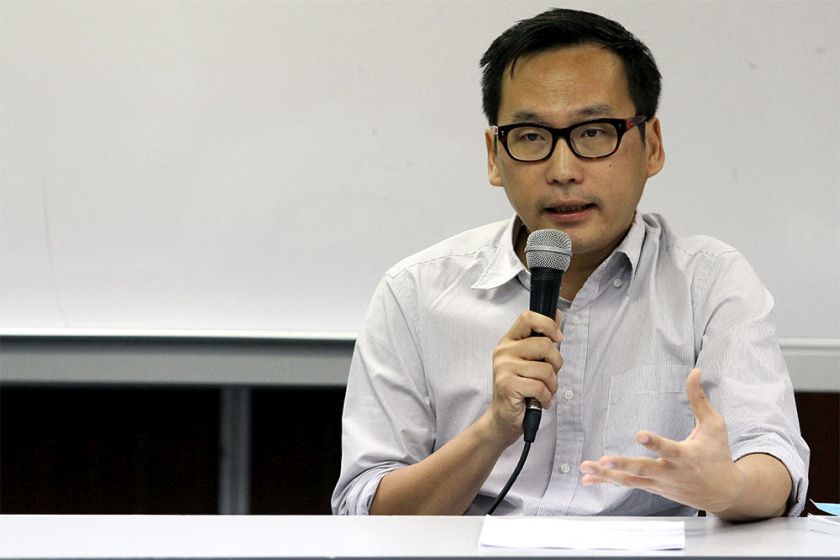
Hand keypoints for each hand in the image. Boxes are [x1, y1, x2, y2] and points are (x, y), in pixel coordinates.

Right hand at [485, 310, 562, 445]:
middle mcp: (503, 351)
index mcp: (509, 341)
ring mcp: (503, 368)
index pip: (527, 317)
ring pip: (545, 369)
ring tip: (544, 391)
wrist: (503, 418)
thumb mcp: (531, 360)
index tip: (558, 338)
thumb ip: (542, 339)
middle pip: (544, 344)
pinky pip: (540, 387)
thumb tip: (558, 314)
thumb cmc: (520, 388)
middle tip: (550, 376)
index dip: (548, 324)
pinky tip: (540, 401)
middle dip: (556, 363)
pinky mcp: (507, 385)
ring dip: (552, 385)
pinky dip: (546, 397)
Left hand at [579, 368, 745, 513]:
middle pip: (644, 469)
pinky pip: (626, 484)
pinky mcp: (652, 488)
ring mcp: (659, 483)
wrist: (724, 494)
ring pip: (630, 480)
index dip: (655, 442)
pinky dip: (607, 482)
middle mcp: (670, 472)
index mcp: (685, 456)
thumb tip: (695, 371)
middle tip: (605, 460)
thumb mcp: (714, 426)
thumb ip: (699, 399)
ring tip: (586, 467)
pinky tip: (587, 479)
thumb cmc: (718, 455)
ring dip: (606, 474)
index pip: (668, 448)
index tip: (640, 434)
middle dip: (623, 464)